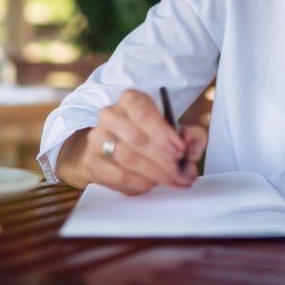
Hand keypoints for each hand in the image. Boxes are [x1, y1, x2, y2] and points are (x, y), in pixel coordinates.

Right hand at [81, 90, 207, 194]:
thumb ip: (191, 136)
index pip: (143, 112)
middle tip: (182, 174)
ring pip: (127, 158)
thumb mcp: (173, 130)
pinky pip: (118, 176)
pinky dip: (139, 183)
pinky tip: (152, 184)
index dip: (163, 133)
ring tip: (172, 180)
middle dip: (163, 160)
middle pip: (136, 138)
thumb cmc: (148, 136)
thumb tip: (192, 148)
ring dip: (155, 174)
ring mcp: (98, 138)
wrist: (111, 149)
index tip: (180, 151)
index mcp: (130, 100)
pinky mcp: (93, 162)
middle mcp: (110, 115)